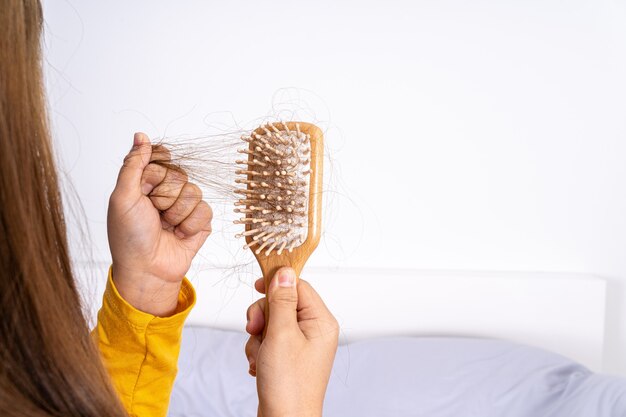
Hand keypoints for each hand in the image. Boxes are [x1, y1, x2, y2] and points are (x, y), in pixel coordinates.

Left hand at [107, 132, 211, 315]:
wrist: (147, 270)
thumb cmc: (129, 237)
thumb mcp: (122, 197)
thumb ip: (133, 164)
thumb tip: (141, 135)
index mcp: (145, 182)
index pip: (161, 159)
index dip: (156, 174)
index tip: (146, 189)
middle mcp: (166, 192)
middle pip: (179, 175)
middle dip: (165, 197)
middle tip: (153, 214)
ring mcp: (184, 207)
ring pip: (194, 192)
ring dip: (178, 213)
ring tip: (166, 227)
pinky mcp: (200, 222)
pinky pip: (205, 210)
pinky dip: (191, 224)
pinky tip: (179, 235)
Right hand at [245, 267, 338, 416]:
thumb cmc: (289, 385)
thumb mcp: (282, 334)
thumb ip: (281, 300)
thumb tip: (285, 273)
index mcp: (321, 321)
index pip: (298, 286)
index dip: (276, 285)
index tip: (257, 287)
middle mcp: (314, 331)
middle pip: (282, 303)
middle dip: (263, 317)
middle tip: (257, 330)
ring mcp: (301, 344)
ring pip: (271, 322)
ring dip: (259, 337)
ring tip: (261, 356)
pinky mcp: (288, 356)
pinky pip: (268, 340)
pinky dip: (259, 350)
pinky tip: (260, 365)